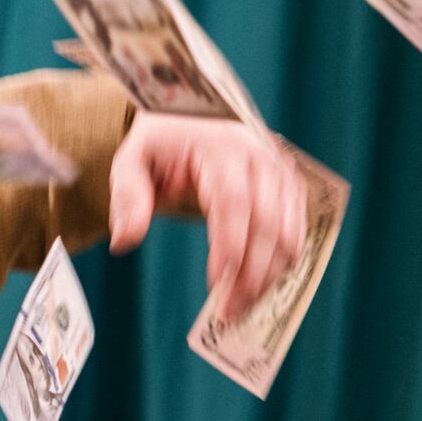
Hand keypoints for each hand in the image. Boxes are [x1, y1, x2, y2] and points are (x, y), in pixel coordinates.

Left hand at [106, 114, 308, 321]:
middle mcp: (259, 156)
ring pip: (289, 229)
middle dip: (252, 273)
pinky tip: (263, 285)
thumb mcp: (130, 161)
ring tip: (242, 307)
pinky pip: (298, 226)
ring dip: (271, 273)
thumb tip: (124, 242)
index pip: (233, 202)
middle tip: (229, 313)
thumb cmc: (158, 140)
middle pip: (267, 222)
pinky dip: (285, 259)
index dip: (230, 245)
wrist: (192, 107)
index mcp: (220, 148)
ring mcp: (280, 169)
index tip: (217, 282)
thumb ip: (127, 199)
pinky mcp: (289, 182)